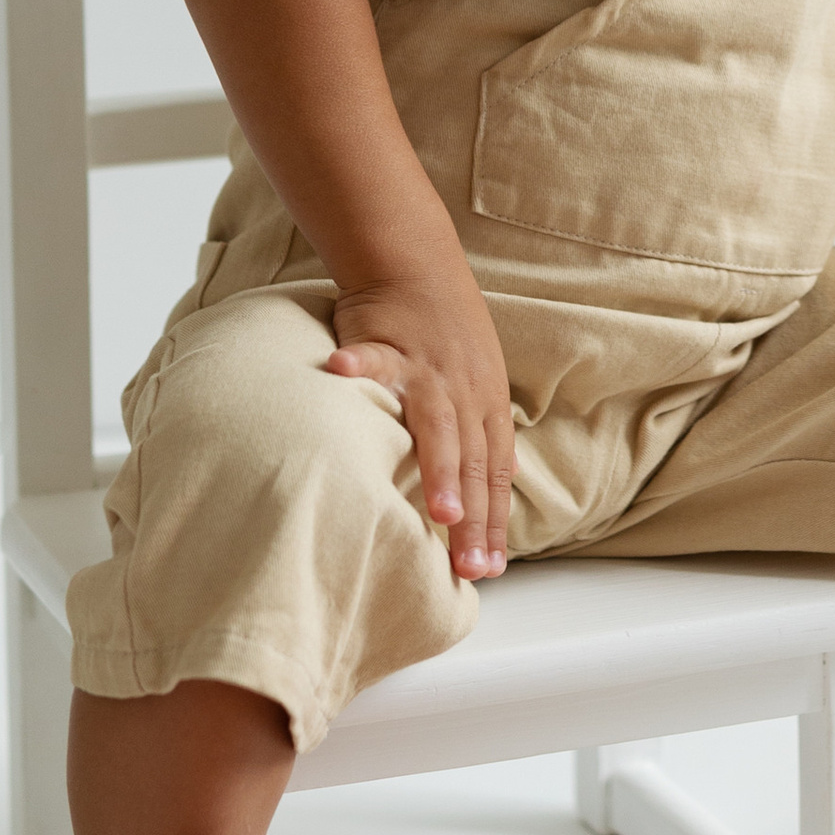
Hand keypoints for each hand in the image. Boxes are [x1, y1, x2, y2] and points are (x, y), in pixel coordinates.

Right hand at [325, 261, 516, 580]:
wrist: (417, 264)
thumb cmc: (445, 330)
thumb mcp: (479, 383)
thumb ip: (482, 433)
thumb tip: (495, 484)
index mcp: (487, 407)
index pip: (495, 476)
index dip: (494, 523)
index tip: (491, 570)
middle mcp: (465, 394)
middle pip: (473, 466)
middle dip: (474, 521)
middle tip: (472, 569)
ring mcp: (429, 370)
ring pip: (438, 426)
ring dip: (441, 471)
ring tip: (441, 515)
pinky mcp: (389, 343)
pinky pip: (372, 358)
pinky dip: (358, 367)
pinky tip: (339, 375)